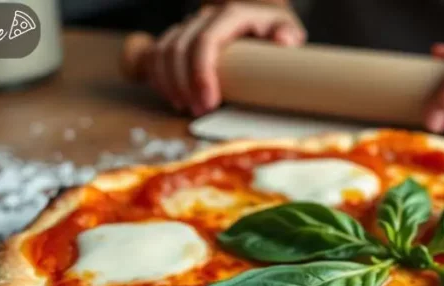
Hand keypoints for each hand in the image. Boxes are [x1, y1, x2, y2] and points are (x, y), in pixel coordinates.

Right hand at [146, 1, 304, 115]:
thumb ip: (288, 33)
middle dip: (185, 85)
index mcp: (231, 15)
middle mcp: (205, 17)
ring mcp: (188, 27)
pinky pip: (155, 55)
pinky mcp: (178, 38)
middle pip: (179, 49)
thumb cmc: (272, 30)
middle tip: (200, 112)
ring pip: (162, 52)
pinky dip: (158, 78)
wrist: (258, 20)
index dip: (201, 73)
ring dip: (169, 85)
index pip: (205, 41)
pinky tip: (172, 97)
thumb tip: (284, 40)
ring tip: (187, 108)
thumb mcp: (286, 28)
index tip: (209, 103)